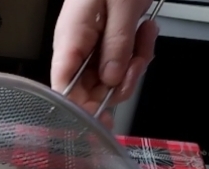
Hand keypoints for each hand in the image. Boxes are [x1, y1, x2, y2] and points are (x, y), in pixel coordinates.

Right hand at [50, 0, 157, 128]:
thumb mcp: (121, 6)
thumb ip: (116, 43)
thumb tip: (112, 80)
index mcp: (70, 38)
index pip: (63, 87)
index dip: (80, 108)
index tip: (103, 118)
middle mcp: (76, 48)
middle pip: (90, 90)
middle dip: (121, 82)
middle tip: (138, 61)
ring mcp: (92, 47)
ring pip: (111, 79)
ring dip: (135, 64)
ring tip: (145, 36)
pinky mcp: (108, 44)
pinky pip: (123, 64)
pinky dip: (139, 53)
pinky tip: (145, 32)